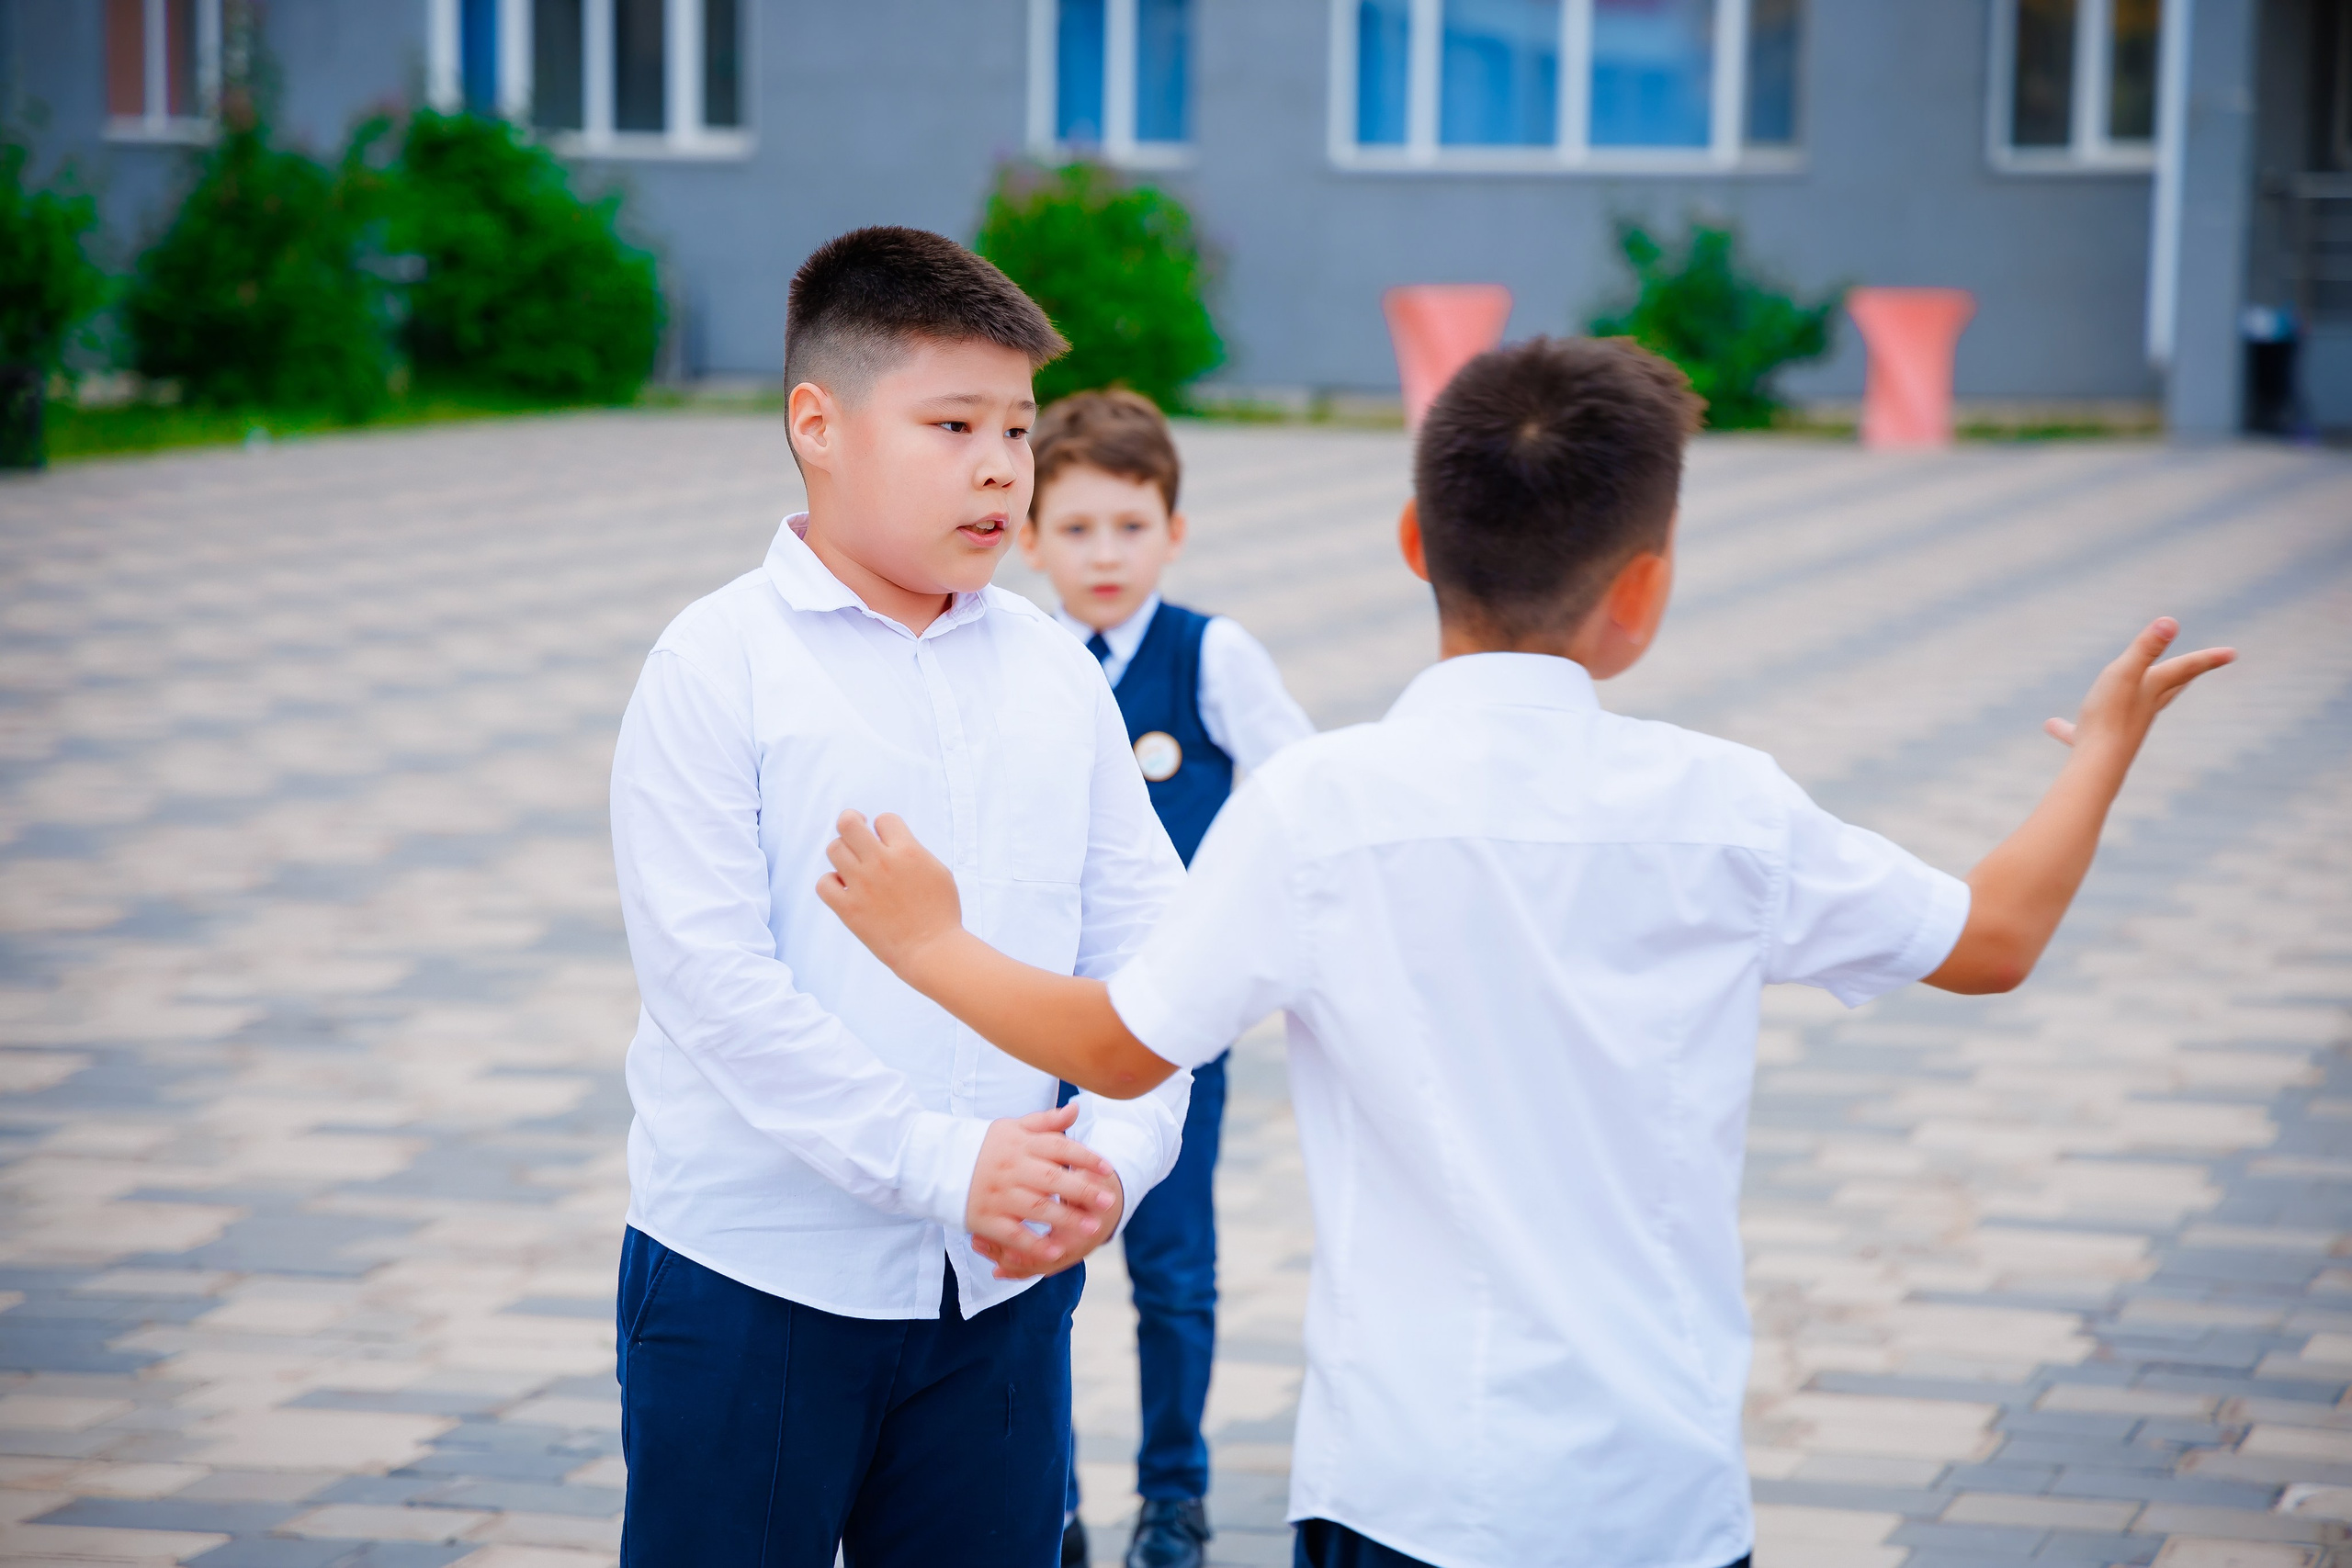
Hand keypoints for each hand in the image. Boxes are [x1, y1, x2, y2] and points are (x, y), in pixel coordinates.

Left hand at [817, 810, 961, 975]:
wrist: (932, 950)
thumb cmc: (941, 913)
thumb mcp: (938, 871)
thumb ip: (914, 851)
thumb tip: (894, 841)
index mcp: (907, 851)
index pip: (884, 819)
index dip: (886, 829)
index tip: (890, 843)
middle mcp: (881, 862)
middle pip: (848, 823)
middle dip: (852, 823)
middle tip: (857, 834)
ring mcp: (862, 884)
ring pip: (834, 849)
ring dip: (843, 854)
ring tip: (854, 867)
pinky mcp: (848, 908)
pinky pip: (823, 883)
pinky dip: (831, 883)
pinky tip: (845, 889)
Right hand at [963, 1104, 1123, 1277]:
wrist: (936, 1163)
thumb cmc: (984, 1146)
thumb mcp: (1013, 1128)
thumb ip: (1046, 1122)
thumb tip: (1076, 1109)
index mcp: (1020, 1144)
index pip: (1058, 1147)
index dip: (1085, 1157)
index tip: (1107, 1168)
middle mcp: (1011, 1168)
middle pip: (1053, 1179)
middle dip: (1083, 1191)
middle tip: (1109, 1202)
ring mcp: (998, 1195)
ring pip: (1037, 1209)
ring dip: (1067, 1219)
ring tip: (1093, 1228)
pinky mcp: (985, 1219)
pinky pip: (1014, 1234)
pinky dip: (1034, 1244)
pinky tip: (1056, 1251)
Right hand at [2043, 617, 2234, 762]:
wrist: (2097, 765)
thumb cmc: (2110, 717)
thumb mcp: (2125, 674)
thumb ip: (2146, 648)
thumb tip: (2171, 621)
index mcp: (2151, 690)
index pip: (2185, 668)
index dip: (2207, 658)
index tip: (2232, 654)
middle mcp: (2142, 708)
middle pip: (2168, 688)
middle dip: (2182, 676)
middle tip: (2197, 669)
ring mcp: (2123, 727)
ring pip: (2133, 708)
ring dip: (2137, 697)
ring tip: (2138, 692)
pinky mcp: (2098, 742)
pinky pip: (2084, 731)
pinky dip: (2071, 728)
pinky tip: (2052, 725)